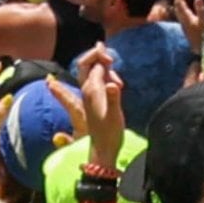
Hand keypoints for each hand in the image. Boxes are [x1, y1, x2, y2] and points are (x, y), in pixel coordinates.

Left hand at [74, 47, 125, 174]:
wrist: (104, 148)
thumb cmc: (109, 133)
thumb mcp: (114, 116)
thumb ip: (114, 98)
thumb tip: (113, 84)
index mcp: (90, 90)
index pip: (90, 63)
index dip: (100, 55)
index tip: (111, 58)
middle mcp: (88, 90)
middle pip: (86, 64)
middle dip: (96, 55)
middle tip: (109, 54)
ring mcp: (91, 95)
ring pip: (94, 73)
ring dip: (105, 69)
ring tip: (118, 80)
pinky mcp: (97, 100)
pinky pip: (99, 82)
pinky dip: (107, 77)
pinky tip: (116, 84)